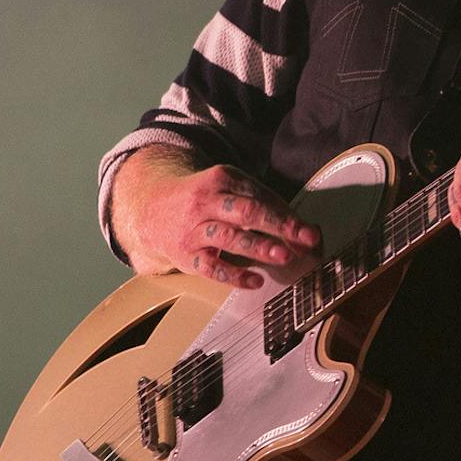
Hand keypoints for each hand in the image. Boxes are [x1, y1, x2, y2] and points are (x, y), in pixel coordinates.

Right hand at [128, 162, 321, 288]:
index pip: (258, 195)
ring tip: (283, 256)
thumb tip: (302, 230)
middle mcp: (206, 202)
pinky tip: (255, 281)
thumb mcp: (227, 189)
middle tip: (304, 238)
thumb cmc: (202, 201)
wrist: (152, 210)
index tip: (308, 230)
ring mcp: (194, 229)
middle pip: (245, 211)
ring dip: (258, 247)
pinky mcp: (187, 255)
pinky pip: (212, 267)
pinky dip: (234, 276)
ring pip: (228, 237)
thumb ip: (262, 203)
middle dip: (277, 225)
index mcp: (221, 179)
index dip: (286, 213)